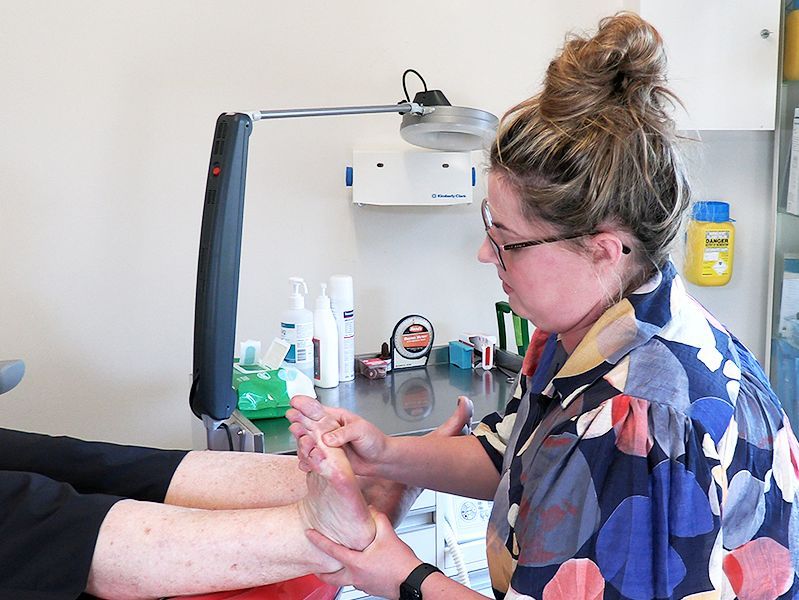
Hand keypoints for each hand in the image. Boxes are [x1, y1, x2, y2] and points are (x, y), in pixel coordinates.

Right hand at [288, 395, 388, 476]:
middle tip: (295, 424)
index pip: (315, 408)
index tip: (294, 403)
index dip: (303, 404)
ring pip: (305, 443)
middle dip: (297, 423)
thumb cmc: (373, 440)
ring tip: (304, 443)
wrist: (379, 460)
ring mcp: (324, 445)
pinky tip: (305, 463)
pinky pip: (311, 460)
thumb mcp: (361, 430)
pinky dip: (306, 462)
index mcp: (334, 417)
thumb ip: (344, 433)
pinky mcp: (325, 459)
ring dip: (301, 444)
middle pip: (306, 425)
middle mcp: (326, 430)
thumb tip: (326, 439)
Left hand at [306, 509, 421, 599]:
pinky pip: (358, 581)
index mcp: (356, 563)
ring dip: (338, 573)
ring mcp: (363, 584)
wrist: (413, 582)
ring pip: (345, 580)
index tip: (309, 534)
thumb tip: (371, 509)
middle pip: (331, 578)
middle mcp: (356, 576)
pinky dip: (354, 574)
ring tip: (338, 565)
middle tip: (314, 567)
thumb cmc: (401, 564)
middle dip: (321, 572)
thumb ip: (378, 519)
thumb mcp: (389, 535)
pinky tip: (362, 566)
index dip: (318, 540)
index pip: (331, 551)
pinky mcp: (372, 588)